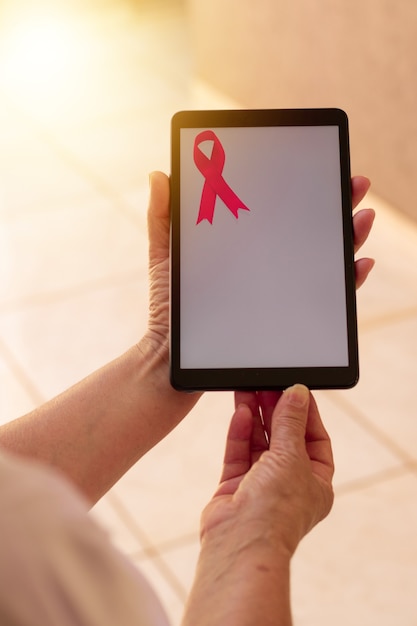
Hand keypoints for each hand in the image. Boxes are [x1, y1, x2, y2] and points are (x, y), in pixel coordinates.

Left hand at [145, 173, 373, 355]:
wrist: (175, 360)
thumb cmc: (170, 311)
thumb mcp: (165, 259)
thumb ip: (163, 219)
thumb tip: (160, 174)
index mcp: (246, 247)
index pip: (281, 212)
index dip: (305, 189)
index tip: (323, 168)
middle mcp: (269, 266)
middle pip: (311, 231)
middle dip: (339, 206)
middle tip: (356, 186)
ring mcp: (281, 291)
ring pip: (326, 260)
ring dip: (351, 237)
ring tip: (361, 219)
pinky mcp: (289, 318)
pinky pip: (326, 299)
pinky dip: (348, 282)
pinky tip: (358, 265)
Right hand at [201, 385, 333, 556]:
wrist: (241, 543)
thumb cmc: (276, 510)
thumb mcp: (291, 456)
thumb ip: (290, 422)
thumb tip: (297, 393)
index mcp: (315, 483)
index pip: (315, 440)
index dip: (306, 414)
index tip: (296, 389)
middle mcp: (289, 485)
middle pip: (284, 438)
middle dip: (276, 410)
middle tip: (267, 383)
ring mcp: (260, 486)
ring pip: (259, 442)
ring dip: (255, 416)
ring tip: (249, 388)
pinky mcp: (235, 487)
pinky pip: (239, 452)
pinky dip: (240, 432)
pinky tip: (240, 412)